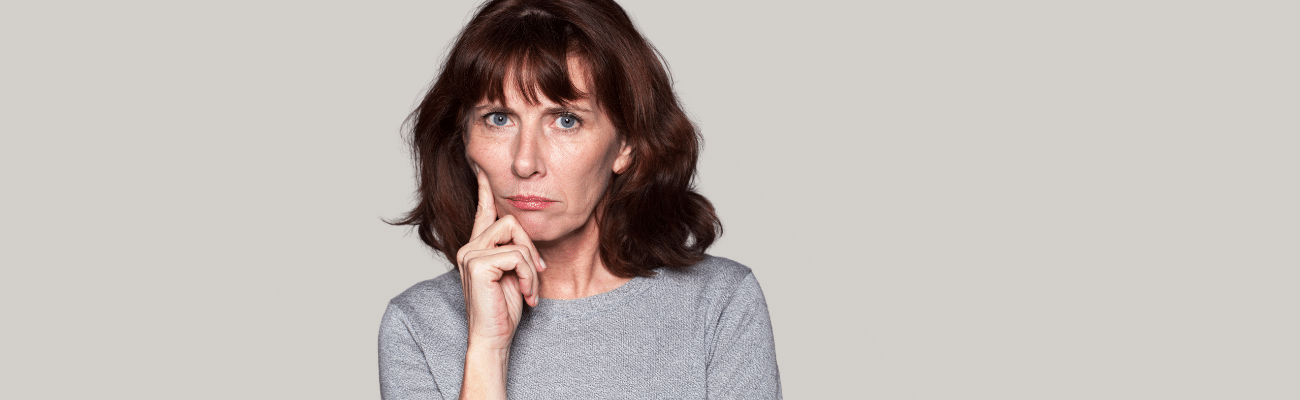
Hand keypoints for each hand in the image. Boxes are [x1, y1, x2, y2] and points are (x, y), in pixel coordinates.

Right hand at [456, 166, 544, 351]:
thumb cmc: (504, 310)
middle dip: (531, 249)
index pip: (483, 212)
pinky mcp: (477, 265)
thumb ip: (514, 253)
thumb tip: (526, 237)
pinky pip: (517, 256)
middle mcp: (469, 248)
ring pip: (516, 239)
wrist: (494, 338)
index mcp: (477, 248)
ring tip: (529, 289)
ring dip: (531, 266)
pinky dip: (528, 276)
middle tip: (535, 276)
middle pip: (511, 222)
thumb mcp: (514, 275)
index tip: (483, 168)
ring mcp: (470, 255)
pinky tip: (525, 294)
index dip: (485, 189)